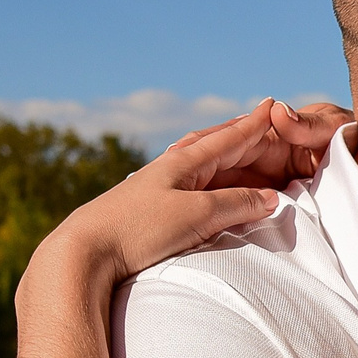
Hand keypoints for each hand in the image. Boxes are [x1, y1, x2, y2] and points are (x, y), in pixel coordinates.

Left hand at [24, 100, 328, 297]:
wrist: (85, 251)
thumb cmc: (140, 229)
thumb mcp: (197, 215)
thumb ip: (235, 204)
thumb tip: (269, 199)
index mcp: (184, 162)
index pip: (228, 139)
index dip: (253, 126)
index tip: (272, 106)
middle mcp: (171, 169)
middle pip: (214, 146)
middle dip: (241, 137)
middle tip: (265, 125)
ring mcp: (158, 188)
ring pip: (202, 165)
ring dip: (226, 158)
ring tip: (240, 152)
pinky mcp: (149, 209)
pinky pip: (191, 186)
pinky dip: (210, 180)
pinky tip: (204, 185)